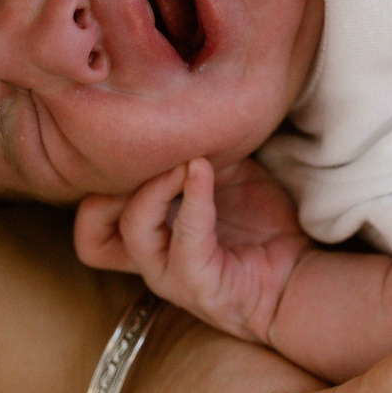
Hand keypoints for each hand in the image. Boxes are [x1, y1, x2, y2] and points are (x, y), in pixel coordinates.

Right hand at [73, 158, 311, 344]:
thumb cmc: (260, 225)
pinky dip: (194, 197)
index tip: (135, 140)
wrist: (300, 271)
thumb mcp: (222, 176)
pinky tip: (203, 169)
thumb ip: (193, 153)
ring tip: (183, 159)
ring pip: (132, 229)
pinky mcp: (199, 284)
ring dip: (153, 186)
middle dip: (109, 185)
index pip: (93, 217)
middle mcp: (150, 261)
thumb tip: (182, 108)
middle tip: (143, 151)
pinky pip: (186, 236)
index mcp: (148, 236)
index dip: (100, 179)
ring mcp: (170, 276)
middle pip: (91, 231)